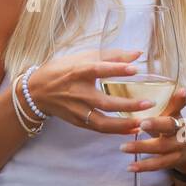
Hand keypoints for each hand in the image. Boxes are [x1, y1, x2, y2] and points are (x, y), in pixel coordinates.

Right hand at [25, 49, 147, 134]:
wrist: (37, 91)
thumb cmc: (63, 70)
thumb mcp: (84, 57)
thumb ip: (112, 55)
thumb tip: (138, 54)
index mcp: (78, 71)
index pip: (99, 69)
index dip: (116, 69)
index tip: (135, 68)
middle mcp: (78, 92)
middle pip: (105, 102)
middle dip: (128, 105)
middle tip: (148, 103)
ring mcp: (77, 110)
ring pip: (102, 122)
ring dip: (123, 125)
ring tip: (142, 122)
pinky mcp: (78, 121)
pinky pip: (98, 128)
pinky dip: (115, 131)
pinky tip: (131, 129)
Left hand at [122, 88, 185, 172]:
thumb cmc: (176, 128)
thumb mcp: (176, 115)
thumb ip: (174, 103)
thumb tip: (181, 89)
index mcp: (178, 121)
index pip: (172, 114)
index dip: (164, 112)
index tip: (150, 112)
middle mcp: (180, 135)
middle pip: (168, 130)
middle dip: (155, 127)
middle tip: (139, 124)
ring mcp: (177, 150)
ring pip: (160, 150)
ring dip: (141, 148)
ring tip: (123, 147)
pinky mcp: (171, 163)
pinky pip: (157, 165)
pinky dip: (143, 167)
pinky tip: (130, 168)